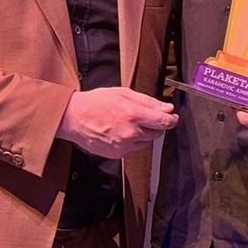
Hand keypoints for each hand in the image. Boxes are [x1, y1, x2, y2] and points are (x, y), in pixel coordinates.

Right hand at [57, 88, 177, 158]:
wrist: (74, 118)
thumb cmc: (96, 102)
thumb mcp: (123, 93)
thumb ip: (147, 101)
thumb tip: (167, 108)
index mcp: (133, 114)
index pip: (163, 122)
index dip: (172, 119)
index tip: (173, 117)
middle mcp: (131, 133)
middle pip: (157, 133)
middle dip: (156, 125)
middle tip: (145, 116)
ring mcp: (124, 146)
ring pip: (146, 142)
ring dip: (143, 134)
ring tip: (128, 122)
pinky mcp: (117, 154)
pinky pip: (133, 149)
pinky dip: (132, 141)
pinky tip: (120, 131)